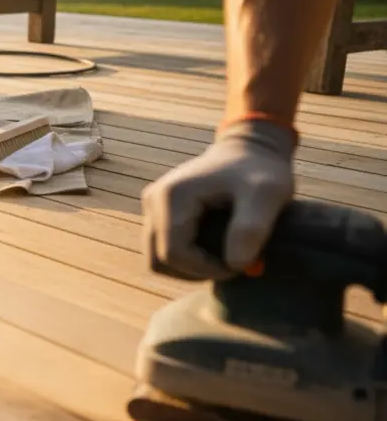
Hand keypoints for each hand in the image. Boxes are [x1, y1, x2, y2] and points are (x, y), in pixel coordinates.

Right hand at [141, 120, 295, 280]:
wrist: (250, 149)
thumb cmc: (261, 170)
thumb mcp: (268, 195)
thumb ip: (251, 228)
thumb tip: (235, 266)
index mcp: (172, 196)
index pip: (173, 254)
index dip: (205, 269)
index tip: (240, 266)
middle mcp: (153, 199)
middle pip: (158, 260)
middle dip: (194, 271)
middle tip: (230, 265)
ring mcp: (152, 205)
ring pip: (156, 257)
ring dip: (188, 268)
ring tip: (222, 259)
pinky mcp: (157, 210)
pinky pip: (161, 247)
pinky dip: (185, 258)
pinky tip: (212, 250)